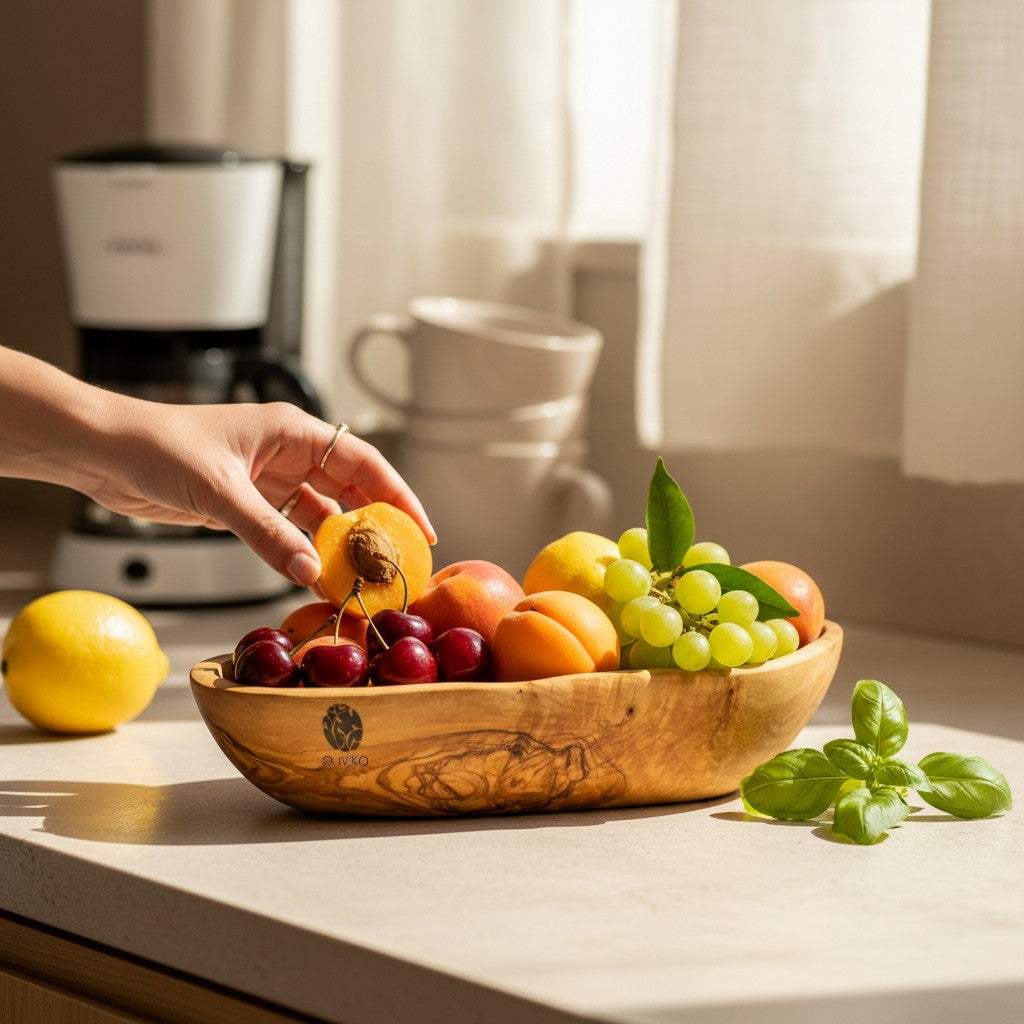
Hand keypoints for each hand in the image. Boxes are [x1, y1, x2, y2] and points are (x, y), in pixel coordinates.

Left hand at [84, 399, 434, 586]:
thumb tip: (311, 572)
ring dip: (340, 544)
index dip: (398, 496)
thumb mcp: (219, 491)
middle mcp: (288, 453)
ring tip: (362, 577)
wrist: (104, 452)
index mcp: (293, 430)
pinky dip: (305, 552)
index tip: (420, 532)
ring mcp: (269, 479)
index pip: (363, 462)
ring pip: (322, 514)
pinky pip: (290, 530)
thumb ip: (266, 534)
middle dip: (375, 525)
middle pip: (350, 490)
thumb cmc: (157, 447)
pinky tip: (318, 575)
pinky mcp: (248, 503)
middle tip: (396, 563)